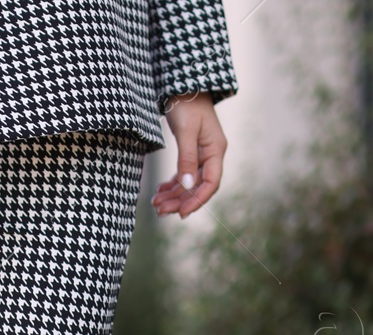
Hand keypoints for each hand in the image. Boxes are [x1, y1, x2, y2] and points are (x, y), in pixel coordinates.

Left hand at [153, 93, 226, 217]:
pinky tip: (160, 191)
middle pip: (198, 186)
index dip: (197, 200)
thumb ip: (187, 159)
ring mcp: (201, 153)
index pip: (210, 183)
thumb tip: (187, 186)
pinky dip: (172, 184)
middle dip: (180, 200)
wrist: (182, 83)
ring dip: (174, 195)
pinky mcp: (191, 150)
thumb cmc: (186, 103)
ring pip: (189, 182)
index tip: (181, 213)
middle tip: (161, 211)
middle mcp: (211, 154)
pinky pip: (183, 173)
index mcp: (216, 150)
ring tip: (156, 204)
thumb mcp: (185, 131)